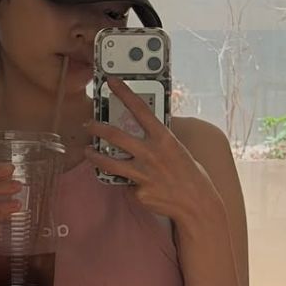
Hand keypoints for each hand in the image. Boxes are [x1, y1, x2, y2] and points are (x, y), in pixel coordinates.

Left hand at [84, 76, 221, 225]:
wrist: (197, 203)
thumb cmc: (187, 172)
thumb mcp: (176, 149)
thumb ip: (157, 140)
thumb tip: (139, 130)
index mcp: (164, 138)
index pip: (140, 109)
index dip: (124, 93)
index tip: (110, 82)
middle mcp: (152, 153)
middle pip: (116, 135)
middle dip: (97, 128)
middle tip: (88, 124)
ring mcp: (144, 174)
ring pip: (110, 162)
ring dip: (95, 155)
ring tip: (88, 151)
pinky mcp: (139, 192)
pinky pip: (126, 184)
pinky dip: (127, 184)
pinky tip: (135, 185)